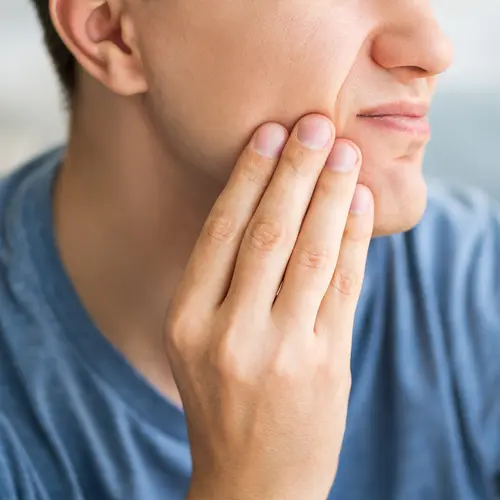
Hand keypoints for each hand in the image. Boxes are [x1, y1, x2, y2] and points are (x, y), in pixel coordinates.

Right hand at [164, 114, 373, 499]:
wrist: (253, 481)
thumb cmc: (221, 401)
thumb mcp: (196, 342)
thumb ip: (221, 282)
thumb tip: (266, 206)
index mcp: (186, 322)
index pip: (221, 232)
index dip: (249, 177)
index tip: (270, 133)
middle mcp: (230, 333)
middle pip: (268, 232)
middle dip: (296, 171)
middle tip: (316, 124)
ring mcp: (281, 352)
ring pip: (313, 253)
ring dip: (332, 196)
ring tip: (345, 154)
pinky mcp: (327, 366)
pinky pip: (344, 287)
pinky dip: (354, 239)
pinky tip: (358, 204)